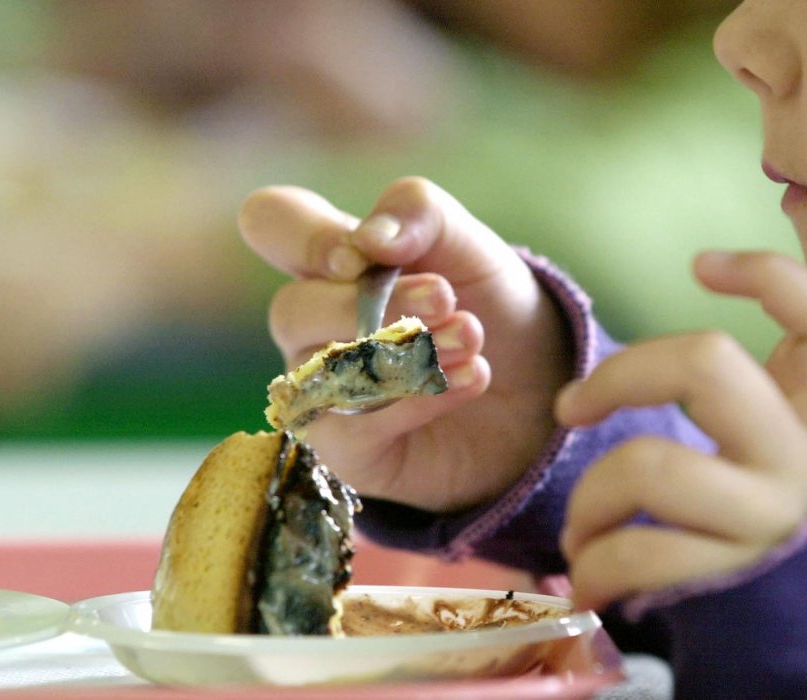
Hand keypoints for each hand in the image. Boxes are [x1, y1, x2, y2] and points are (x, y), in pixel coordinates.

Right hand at [239, 177, 572, 512]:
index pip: (270, 223)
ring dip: (405, 352)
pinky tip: (471, 378)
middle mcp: (310, 326)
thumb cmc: (487, 304)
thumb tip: (371, 239)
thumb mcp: (470, 246)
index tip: (369, 254)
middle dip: (375, 303)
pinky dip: (418, 399)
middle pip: (290, 309)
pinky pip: (356, 428)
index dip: (308, 235)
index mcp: (328, 261)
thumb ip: (421, 215)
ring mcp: (320, 390)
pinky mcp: (346, 448)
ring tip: (472, 338)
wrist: (535, 388)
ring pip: (324, 372)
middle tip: (447, 298)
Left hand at [557, 251, 806, 611]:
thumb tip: (584, 391)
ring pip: (650, 465)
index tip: (701, 265)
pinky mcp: (727, 574)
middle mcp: (802, 459)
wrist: (772, 622)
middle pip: (708, 362)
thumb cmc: (735, 511)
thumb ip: (713, 395)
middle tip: (570, 409)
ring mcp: (766, 518)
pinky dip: (592, 563)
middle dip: (617, 375)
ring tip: (579, 531)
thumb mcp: (748, 443)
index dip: (776, 277)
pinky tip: (583, 573)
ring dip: (589, 500)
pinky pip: (637, 553)